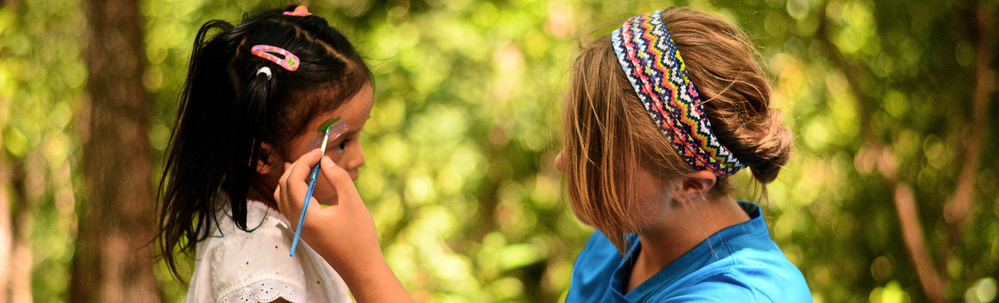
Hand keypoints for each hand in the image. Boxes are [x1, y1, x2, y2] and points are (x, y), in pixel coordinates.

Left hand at [275, 149, 412, 301]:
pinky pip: (290, 204)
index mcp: (305, 215)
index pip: (293, 180)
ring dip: (293, 176)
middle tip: (316, 156)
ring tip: (308, 163)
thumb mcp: (353, 203)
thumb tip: (325, 160)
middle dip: (298, 166)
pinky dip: (294, 189)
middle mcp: (296, 221)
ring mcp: (298, 227)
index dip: (304, 161)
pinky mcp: (303, 229)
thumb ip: (339, 178)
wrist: (360, 267)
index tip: (319, 151)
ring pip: (283, 195)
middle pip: (284, 186)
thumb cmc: (360, 237)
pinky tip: (306, 181)